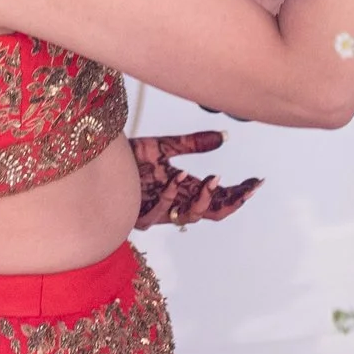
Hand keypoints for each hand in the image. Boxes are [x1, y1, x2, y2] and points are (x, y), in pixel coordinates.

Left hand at [132, 132, 263, 227]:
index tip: (256, 181)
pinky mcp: (137, 214)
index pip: (219, 199)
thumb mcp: (165, 146)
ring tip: (211, 178)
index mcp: (185, 190)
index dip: (239, 193)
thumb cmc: (128, 158)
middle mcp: (174, 204)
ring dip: (202, 198)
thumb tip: (223, 136)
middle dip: (230, 201)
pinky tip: (178, 176)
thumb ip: (192, 144)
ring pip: (189, 217)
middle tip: (245, 187)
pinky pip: (158, 212)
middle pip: (211, 213)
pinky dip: (171, 194)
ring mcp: (157, 212)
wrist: (96, 158)